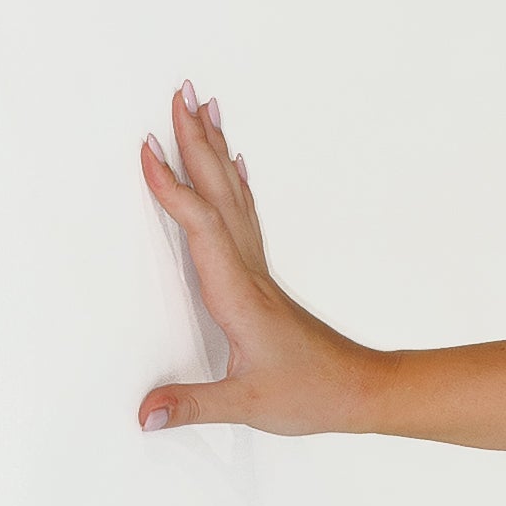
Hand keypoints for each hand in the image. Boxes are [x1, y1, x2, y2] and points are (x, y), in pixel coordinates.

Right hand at [136, 84, 371, 434]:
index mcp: (236, 292)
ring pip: (231, 194)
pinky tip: (234, 162)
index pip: (199, 226)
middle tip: (180, 90)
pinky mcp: (261, 279)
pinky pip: (244, 214)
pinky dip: (233, 182)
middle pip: (217, 191)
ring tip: (203, 106)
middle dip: (195, 140)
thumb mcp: (248, 405)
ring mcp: (256, 270)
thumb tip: (143, 415)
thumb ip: (193, 406)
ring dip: (214, 148)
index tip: (146, 147)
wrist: (362, 392)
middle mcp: (246, 270)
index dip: (171, 187)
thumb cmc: (311, 395)